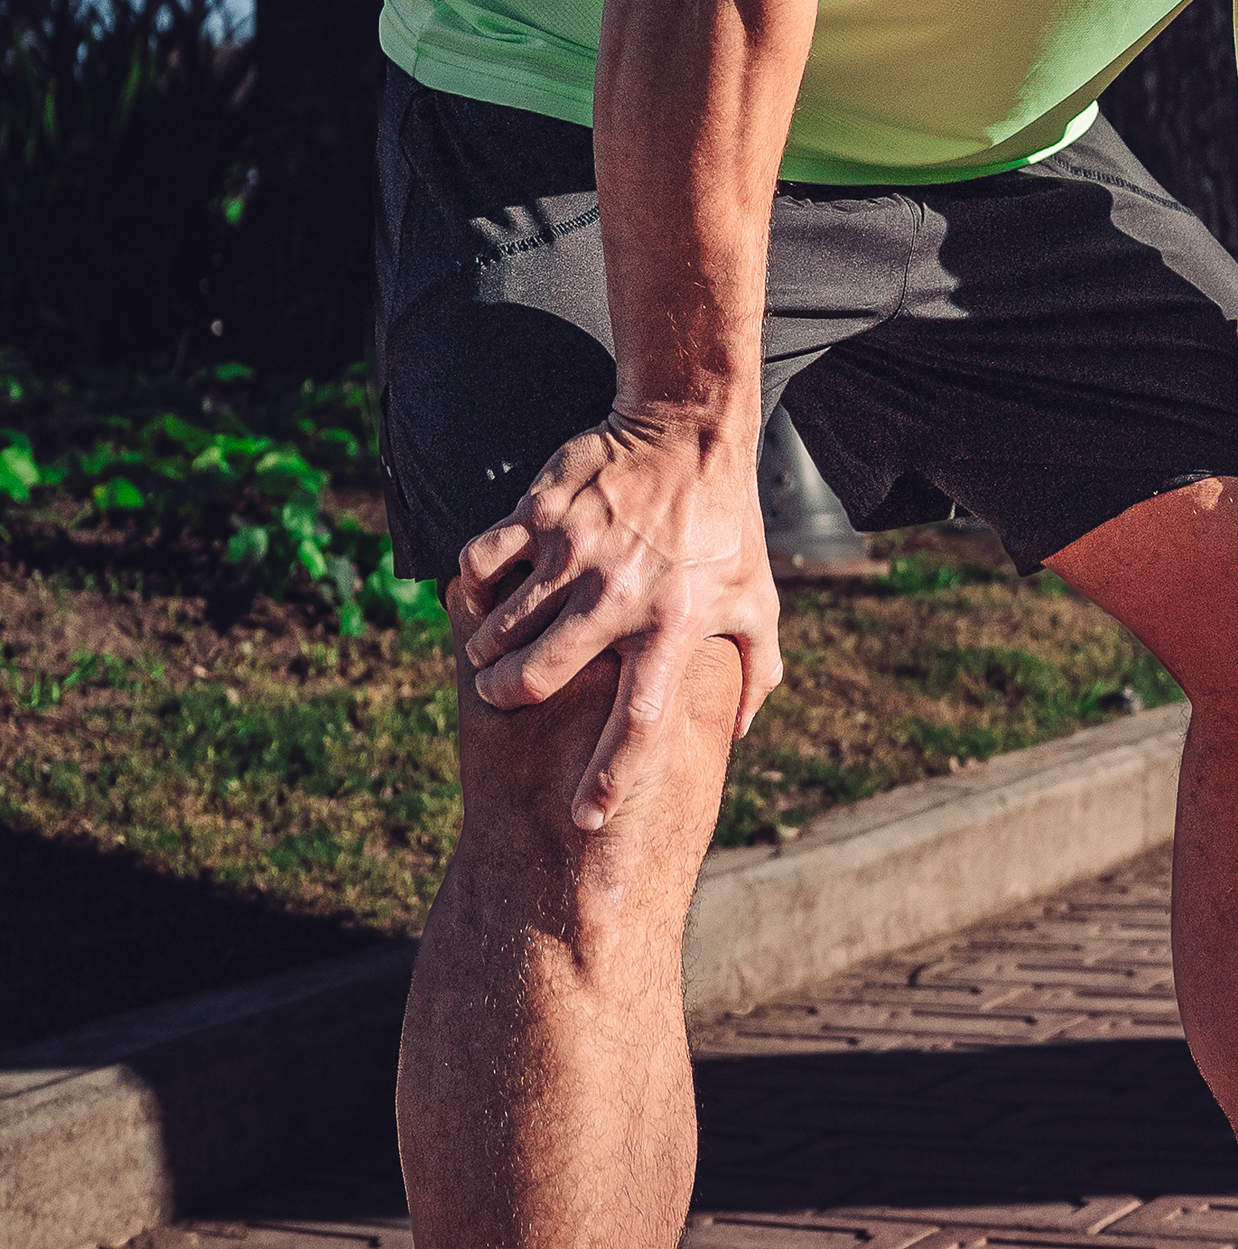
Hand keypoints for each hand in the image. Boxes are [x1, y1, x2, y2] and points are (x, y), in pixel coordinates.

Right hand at [458, 406, 782, 831]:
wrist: (691, 429)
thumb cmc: (725, 521)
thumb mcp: (756, 595)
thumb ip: (756, 666)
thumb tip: (739, 730)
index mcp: (672, 626)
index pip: (636, 724)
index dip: (606, 780)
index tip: (583, 820)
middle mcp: (619, 596)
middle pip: (538, 677)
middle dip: (506, 697)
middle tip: (500, 693)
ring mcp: (576, 552)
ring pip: (502, 626)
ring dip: (487, 648)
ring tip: (492, 646)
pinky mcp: (544, 511)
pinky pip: (482, 561)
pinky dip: (471, 584)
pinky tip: (482, 589)